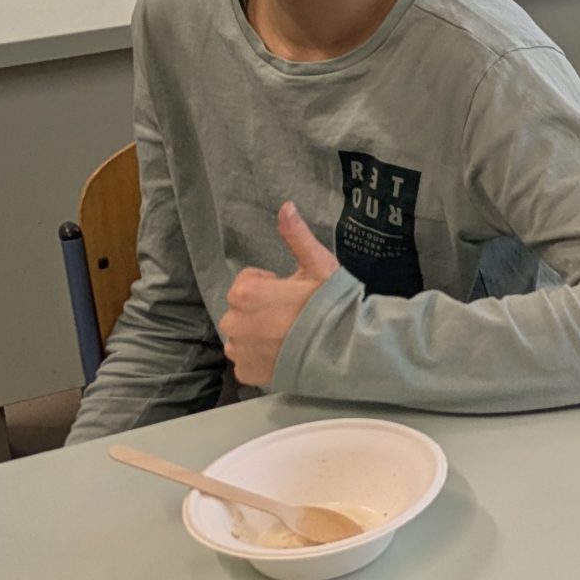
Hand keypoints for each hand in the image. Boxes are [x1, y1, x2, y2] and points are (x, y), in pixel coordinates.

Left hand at [217, 204, 340, 386]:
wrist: (345, 351)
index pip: (246, 282)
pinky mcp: (246, 374)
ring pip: (241, 335)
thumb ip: (296, 236)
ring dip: (257, 333)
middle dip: (260, 309)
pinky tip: (284, 353)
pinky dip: (260, 358)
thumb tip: (286, 206)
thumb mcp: (317, 265)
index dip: (269, 284)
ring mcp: (240, 351)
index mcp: (246, 293)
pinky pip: (246, 360)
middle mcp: (234, 323)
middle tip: (292, 315)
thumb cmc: (331, 305)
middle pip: (241, 310)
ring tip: (289, 335)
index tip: (291, 292)